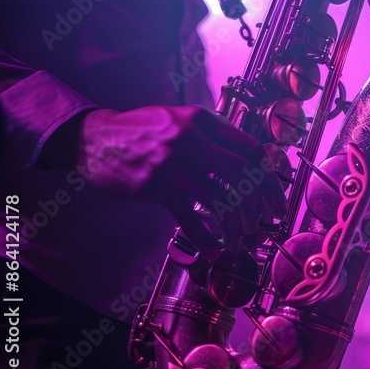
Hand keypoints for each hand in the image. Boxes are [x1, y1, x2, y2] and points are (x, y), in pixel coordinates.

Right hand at [42, 105, 286, 255]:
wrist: (93, 139)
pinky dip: (206, 238)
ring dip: (236, 223)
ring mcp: (172, 164)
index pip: (251, 149)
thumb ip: (212, 134)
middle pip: (243, 175)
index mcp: (202, 120)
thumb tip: (252, 159)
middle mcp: (190, 139)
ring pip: (221, 199)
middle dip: (263, 202)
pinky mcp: (156, 188)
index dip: (271, 176)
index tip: (276, 196)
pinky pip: (190, 218)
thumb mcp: (180, 119)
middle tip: (269, 219)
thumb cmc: (143, 131)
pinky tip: (214, 249)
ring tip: (240, 236)